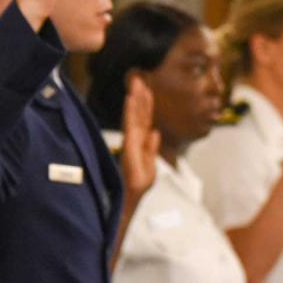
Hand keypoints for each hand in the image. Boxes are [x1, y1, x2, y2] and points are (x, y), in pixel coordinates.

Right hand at [121, 75, 158, 198]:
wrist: (127, 205)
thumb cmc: (135, 190)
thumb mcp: (150, 169)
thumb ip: (151, 150)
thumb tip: (155, 132)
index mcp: (140, 146)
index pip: (144, 121)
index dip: (145, 104)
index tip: (146, 88)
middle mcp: (134, 143)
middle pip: (138, 116)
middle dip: (139, 97)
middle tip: (138, 78)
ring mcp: (131, 146)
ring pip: (133, 118)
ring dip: (135, 100)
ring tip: (136, 84)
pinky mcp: (129, 150)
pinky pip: (131, 128)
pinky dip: (131, 113)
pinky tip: (131, 100)